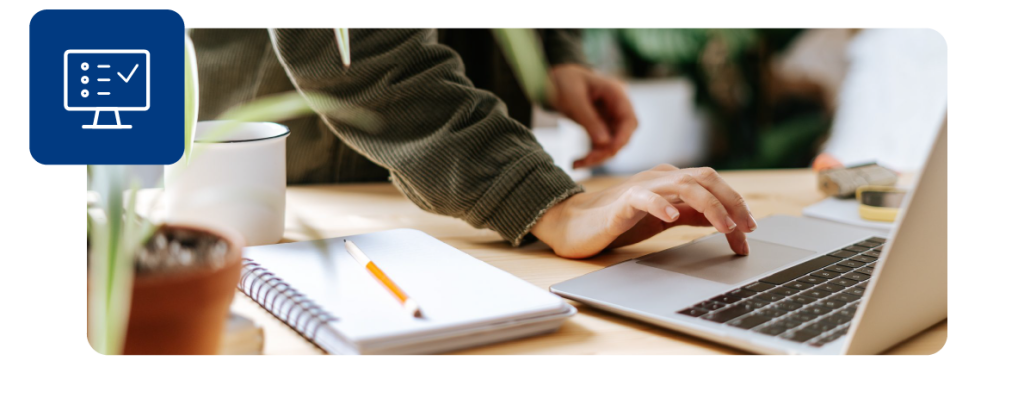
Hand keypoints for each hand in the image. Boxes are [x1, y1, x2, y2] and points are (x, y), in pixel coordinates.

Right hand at [531, 165, 756, 258]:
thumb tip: (723, 219)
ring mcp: (641, 187)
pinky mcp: (621, 202)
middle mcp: (660, 178)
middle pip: (704, 178)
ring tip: (724, 226)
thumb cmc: (618, 221)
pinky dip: (661, 205)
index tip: (749, 230)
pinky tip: (671, 216)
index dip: (735, 204)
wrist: (574, 224)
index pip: (712, 184)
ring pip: (683, 185)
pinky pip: (644, 198)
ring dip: (710, 205)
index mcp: (671, 180)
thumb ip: (691, 215)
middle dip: (731, 202)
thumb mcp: (663, 218)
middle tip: (746, 227)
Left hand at [547, 64, 637, 168]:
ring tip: (576, 164)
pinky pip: (601, 145)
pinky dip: (591, 155)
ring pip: (613, 143)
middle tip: (586, 161)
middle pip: (623, 135)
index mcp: (616, 93)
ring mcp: (610, 118)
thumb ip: (588, 119)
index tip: (608, 151)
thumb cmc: (563, 81)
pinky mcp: (601, 127)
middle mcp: (617, 107)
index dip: (623, 138)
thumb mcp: (573, 98)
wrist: (553, 79)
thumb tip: (604, 143)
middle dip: (607, 151)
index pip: (629, 120)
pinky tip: (576, 162)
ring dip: (598, 157)